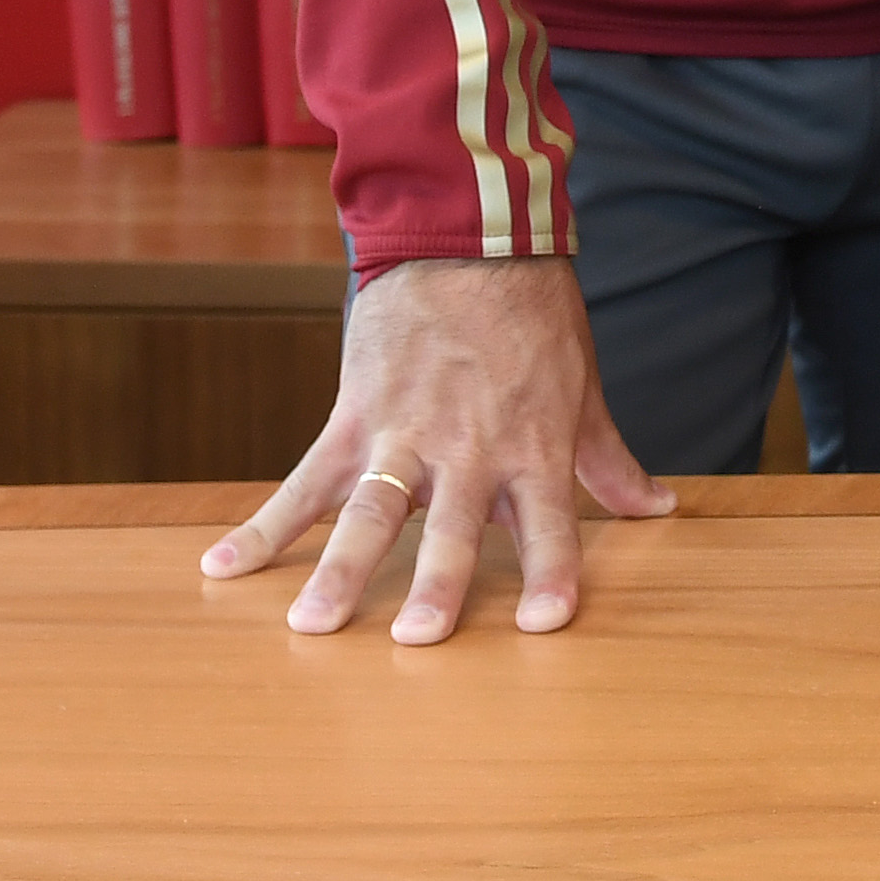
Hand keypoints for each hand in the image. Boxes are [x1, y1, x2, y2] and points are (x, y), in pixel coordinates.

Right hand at [199, 255, 673, 643]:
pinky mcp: (355, 417)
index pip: (551, 525)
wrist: (472, 242)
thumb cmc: (535, 321)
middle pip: (454, 528)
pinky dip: (263, 524)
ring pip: (372, 511)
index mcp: (532, 448)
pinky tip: (222, 566)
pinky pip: (305, 479)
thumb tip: (657, 510)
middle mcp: (471, 450)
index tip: (548, 625)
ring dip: (339, 568)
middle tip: (417, 639)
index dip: (554, 574)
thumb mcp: (582, 390)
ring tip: (312, 623)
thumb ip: (609, 461)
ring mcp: (408, 435)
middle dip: (436, 584)